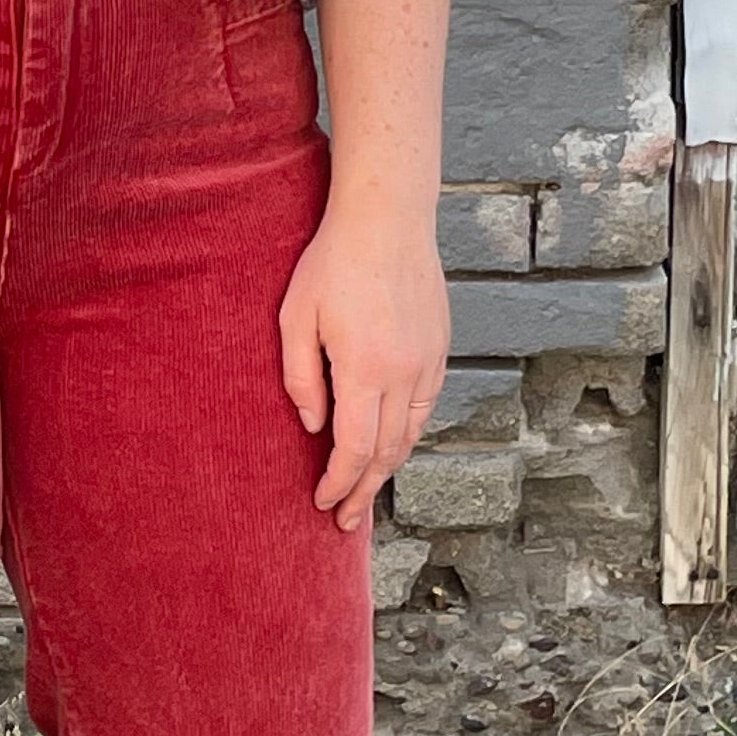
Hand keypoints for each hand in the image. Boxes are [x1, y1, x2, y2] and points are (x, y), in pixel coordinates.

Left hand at [277, 203, 449, 530]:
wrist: (389, 218)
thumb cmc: (333, 262)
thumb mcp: (296, 318)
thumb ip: (301, 378)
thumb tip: (313, 425)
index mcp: (365, 370)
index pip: (355, 449)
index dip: (339, 483)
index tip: (323, 503)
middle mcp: (404, 373)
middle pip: (387, 452)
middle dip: (364, 490)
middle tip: (345, 518)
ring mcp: (428, 361)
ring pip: (412, 433)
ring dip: (389, 468)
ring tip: (367, 490)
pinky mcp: (440, 348)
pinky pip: (426, 407)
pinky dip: (408, 434)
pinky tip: (392, 443)